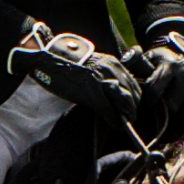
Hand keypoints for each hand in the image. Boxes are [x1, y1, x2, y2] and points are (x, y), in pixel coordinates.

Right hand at [9, 22, 142, 128]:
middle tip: (130, 118)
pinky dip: (114, 119)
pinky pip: (109, 109)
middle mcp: (111, 70)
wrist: (49, 59)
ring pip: (125, 102)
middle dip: (133, 108)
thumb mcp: (91, 65)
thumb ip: (104, 73)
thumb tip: (111, 88)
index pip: (133, 82)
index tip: (132, 106)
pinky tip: (115, 125)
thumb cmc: (66, 64)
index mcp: (112, 63)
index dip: (135, 97)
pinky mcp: (92, 92)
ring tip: (124, 123)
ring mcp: (102, 80)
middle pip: (133, 92)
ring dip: (127, 115)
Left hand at [119, 20, 183, 145]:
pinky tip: (170, 135)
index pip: (155, 90)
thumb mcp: (144, 61)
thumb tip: (118, 86)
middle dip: (159, 119)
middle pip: (173, 105)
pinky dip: (183, 127)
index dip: (144, 104)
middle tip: (145, 131)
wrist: (179, 56)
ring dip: (173, 127)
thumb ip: (133, 70)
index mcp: (170, 65)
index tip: (135, 114)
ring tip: (160, 137)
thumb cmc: (155, 63)